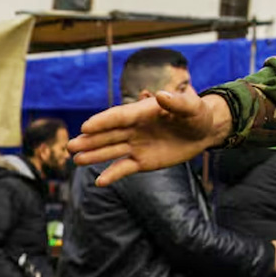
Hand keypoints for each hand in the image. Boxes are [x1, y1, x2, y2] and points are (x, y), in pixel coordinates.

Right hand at [68, 92, 233, 185]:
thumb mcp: (192, 107)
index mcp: (142, 112)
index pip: (119, 116)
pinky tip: (99, 181)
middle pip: (108, 134)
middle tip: (71, 145)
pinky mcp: (142, 161)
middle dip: (90, 140)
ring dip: (94, 155)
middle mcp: (134, 129)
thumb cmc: (197, 114)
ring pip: (111, 150)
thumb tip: (159, 95)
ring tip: (76, 159)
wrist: (204, 132)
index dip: (103, 121)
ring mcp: (136, 145)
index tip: (86, 126)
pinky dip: (112, 174)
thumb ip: (177, 102)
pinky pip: (124, 168)